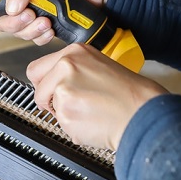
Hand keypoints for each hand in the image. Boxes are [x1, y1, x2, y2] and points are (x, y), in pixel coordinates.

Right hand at [0, 0, 112, 43]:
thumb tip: (11, 4)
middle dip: (12, 21)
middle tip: (29, 14)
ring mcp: (33, 11)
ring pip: (15, 30)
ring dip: (28, 29)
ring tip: (45, 19)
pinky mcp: (46, 25)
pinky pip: (32, 38)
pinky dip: (40, 36)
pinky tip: (51, 27)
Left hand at [27, 43, 167, 149]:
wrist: (143, 112)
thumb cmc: (128, 92)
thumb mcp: (98, 64)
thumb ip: (72, 69)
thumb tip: (52, 80)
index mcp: (74, 52)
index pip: (37, 69)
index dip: (44, 83)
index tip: (51, 89)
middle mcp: (66, 67)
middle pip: (37, 89)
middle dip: (47, 99)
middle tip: (69, 104)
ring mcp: (64, 90)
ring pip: (51, 108)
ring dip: (65, 114)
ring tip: (90, 110)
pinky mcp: (66, 113)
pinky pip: (61, 124)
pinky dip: (74, 127)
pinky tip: (92, 119)